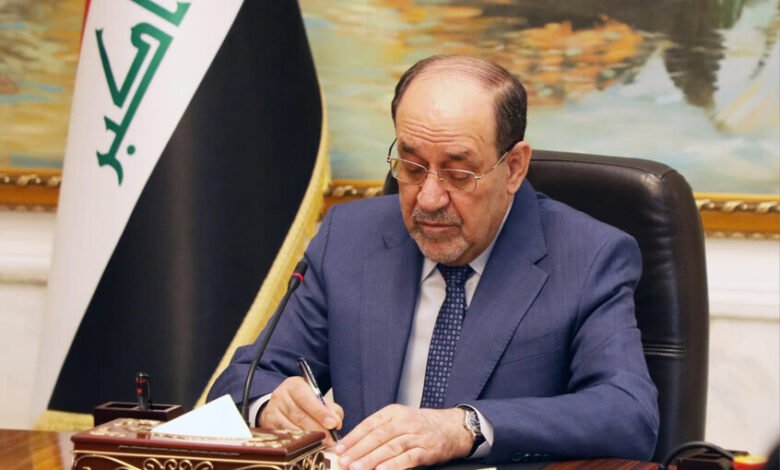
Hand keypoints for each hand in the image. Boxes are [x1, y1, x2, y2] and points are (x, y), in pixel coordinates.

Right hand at [259, 376, 343, 445]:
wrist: (279, 405)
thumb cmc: (301, 401)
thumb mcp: (315, 397)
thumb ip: (328, 407)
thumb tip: (336, 421)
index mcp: (294, 385)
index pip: (307, 398)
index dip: (320, 412)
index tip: (333, 424)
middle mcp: (281, 396)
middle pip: (300, 415)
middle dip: (318, 429)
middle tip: (330, 439)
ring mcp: (272, 411)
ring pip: (292, 428)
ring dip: (309, 438)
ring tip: (322, 443)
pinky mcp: (268, 425)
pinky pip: (285, 436)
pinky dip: (298, 442)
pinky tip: (308, 446)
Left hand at [334, 405, 472, 469]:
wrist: (450, 427)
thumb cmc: (419, 425)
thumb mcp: (398, 419)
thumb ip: (378, 429)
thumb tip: (352, 444)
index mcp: (393, 412)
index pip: (369, 424)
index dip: (352, 437)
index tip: (339, 448)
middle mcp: (404, 422)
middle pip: (377, 436)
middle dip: (358, 450)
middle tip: (344, 461)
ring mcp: (416, 436)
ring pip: (390, 448)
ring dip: (371, 459)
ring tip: (357, 468)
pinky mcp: (426, 450)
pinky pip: (407, 458)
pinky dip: (393, 465)